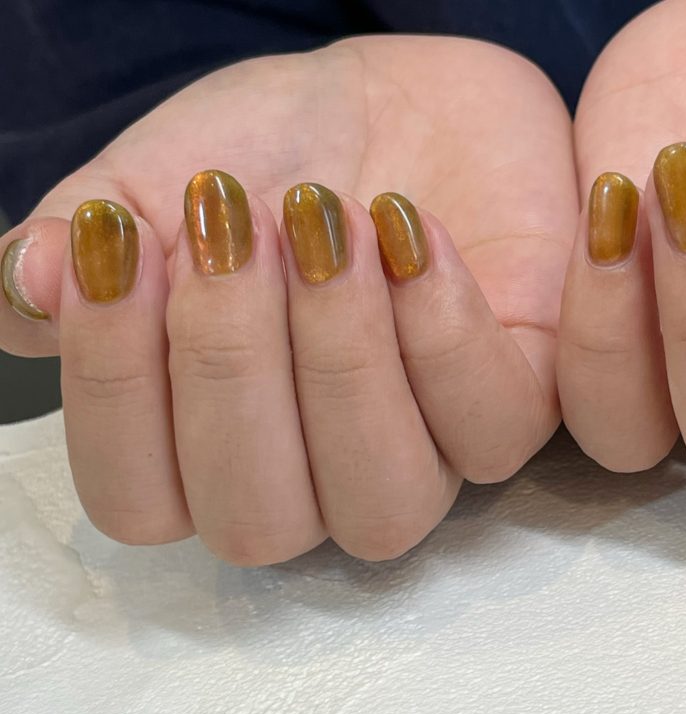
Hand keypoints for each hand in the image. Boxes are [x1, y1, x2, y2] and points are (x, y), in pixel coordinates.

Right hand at [0, 36, 576, 562]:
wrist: (401, 95)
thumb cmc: (272, 154)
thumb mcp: (153, 183)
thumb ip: (79, 252)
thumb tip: (29, 295)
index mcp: (212, 451)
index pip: (142, 501)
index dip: (117, 395)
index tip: (121, 249)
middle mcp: (317, 481)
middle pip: (259, 524)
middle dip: (231, 372)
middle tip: (227, 231)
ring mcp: (424, 457)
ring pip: (384, 508)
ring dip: (340, 364)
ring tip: (322, 226)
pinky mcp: (513, 406)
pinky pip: (492, 431)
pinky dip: (442, 332)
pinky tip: (407, 232)